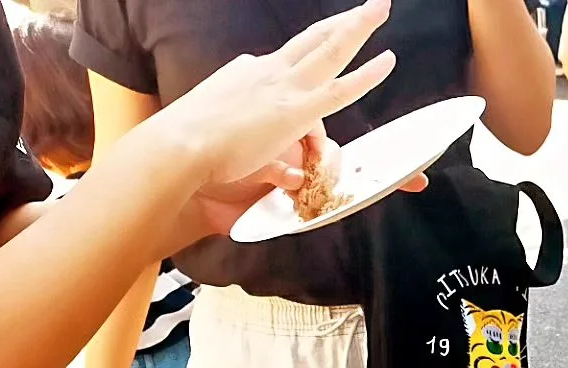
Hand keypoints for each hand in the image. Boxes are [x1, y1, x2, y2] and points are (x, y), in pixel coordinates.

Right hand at [151, 0, 396, 196]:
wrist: (180, 146)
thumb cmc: (189, 147)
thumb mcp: (217, 133)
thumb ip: (241, 137)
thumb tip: (258, 152)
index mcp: (247, 72)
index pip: (285, 66)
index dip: (304, 74)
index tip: (310, 88)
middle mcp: (267, 70)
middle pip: (313, 39)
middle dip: (342, 21)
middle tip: (369, 4)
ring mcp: (284, 87)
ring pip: (331, 49)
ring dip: (358, 26)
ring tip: (382, 7)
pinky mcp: (296, 111)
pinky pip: (341, 89)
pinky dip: (367, 75)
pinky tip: (387, 61)